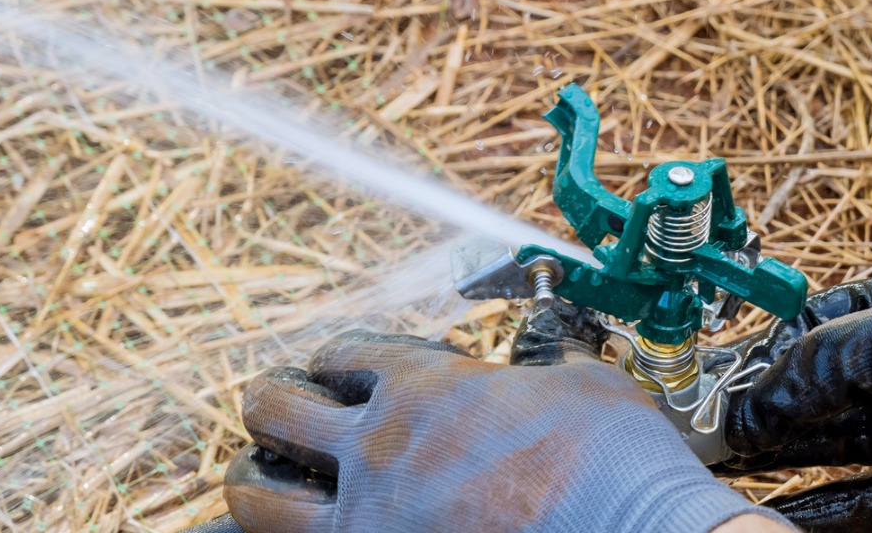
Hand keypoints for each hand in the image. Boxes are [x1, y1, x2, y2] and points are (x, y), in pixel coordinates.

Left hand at [224, 309, 781, 531]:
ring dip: (252, 484)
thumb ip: (553, 371)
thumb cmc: (620, 470)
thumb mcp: (590, 389)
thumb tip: (556, 368)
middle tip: (274, 413)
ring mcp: (368, 522)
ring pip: (256, 498)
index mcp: (426, 388)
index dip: (334, 363)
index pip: (344, 357)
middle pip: (274, 411)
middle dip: (269, 407)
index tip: (336, 373)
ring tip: (260, 482)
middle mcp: (378, 449)